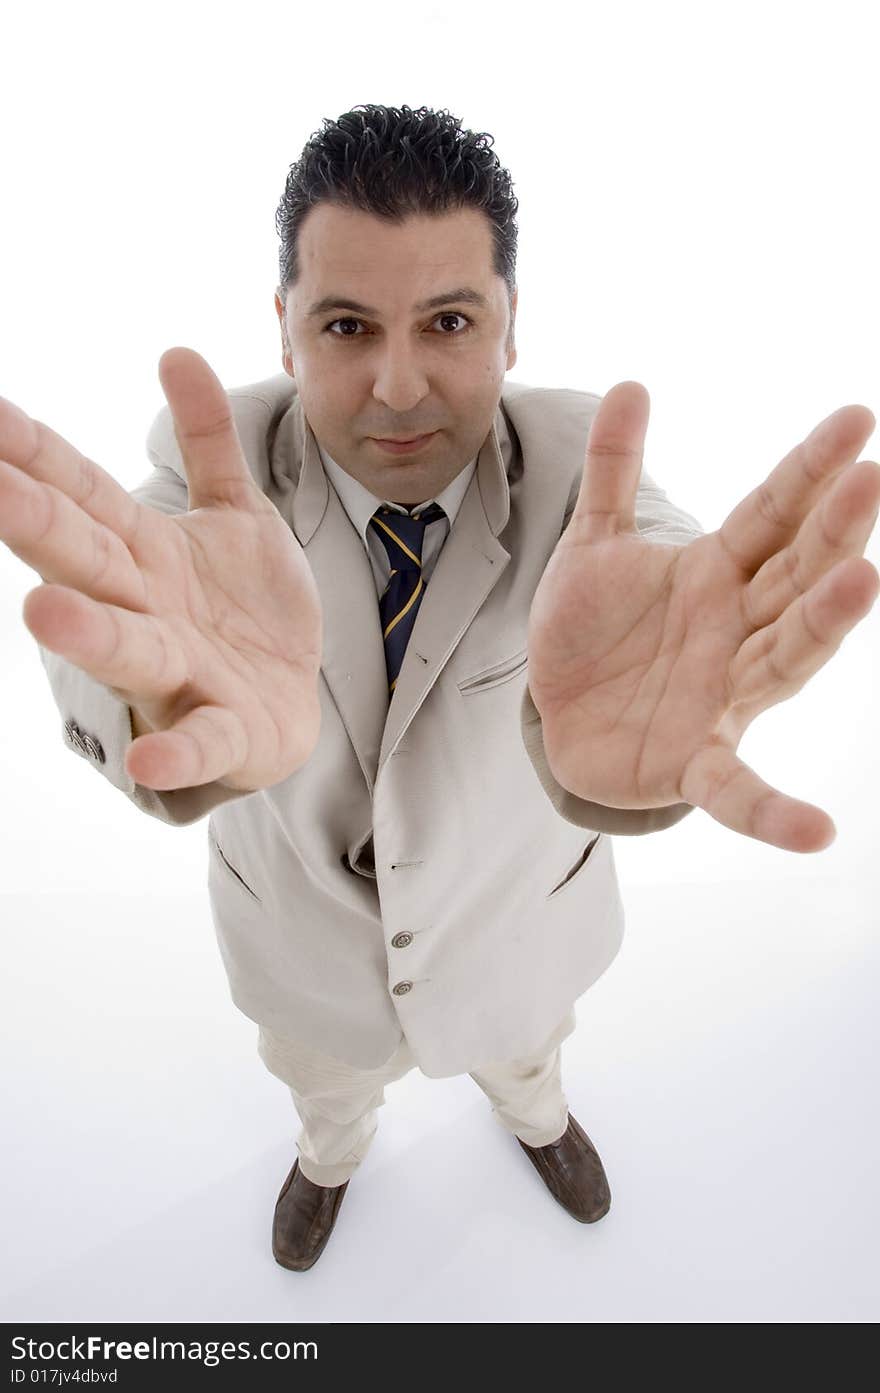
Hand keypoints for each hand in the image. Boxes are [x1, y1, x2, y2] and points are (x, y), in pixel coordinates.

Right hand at [0, 348, 321, 792]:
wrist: (289, 704)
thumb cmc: (245, 610)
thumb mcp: (238, 514)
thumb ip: (209, 443)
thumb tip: (177, 351)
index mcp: (143, 552)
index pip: (81, 492)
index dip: (37, 453)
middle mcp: (145, 609)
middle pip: (86, 560)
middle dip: (38, 525)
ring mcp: (178, 672)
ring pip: (127, 648)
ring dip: (88, 633)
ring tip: (44, 613)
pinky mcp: (223, 730)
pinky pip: (199, 740)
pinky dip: (177, 751)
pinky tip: (150, 761)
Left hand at [526, 382, 879, 850]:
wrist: (556, 717)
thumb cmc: (592, 632)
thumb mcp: (593, 546)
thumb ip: (613, 472)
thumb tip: (632, 383)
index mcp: (716, 573)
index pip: (771, 513)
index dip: (808, 469)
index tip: (855, 418)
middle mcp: (736, 630)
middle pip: (792, 577)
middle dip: (831, 531)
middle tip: (870, 480)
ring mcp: (723, 696)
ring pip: (784, 659)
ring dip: (822, 626)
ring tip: (862, 581)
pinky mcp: (693, 761)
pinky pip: (735, 788)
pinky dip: (771, 811)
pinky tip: (818, 832)